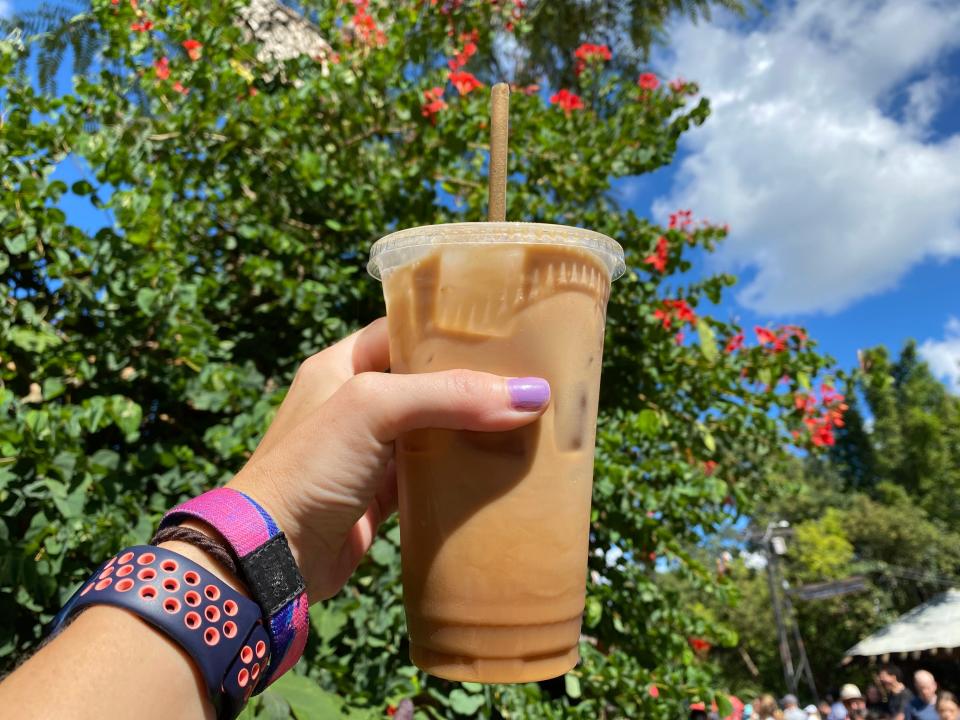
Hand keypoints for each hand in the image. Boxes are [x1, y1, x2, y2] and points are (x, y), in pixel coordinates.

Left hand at [227, 317, 550, 599]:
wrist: (272, 557)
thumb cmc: (310, 467)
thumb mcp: (374, 409)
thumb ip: (449, 394)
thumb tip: (531, 395)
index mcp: (342, 364)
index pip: (405, 330)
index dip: (451, 329)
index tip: (506, 331)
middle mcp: (356, 403)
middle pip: (428, 381)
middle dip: (475, 381)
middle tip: (531, 377)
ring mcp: (370, 451)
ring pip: (435, 429)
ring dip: (475, 429)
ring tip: (530, 419)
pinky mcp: (382, 495)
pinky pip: (433, 475)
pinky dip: (464, 473)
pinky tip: (503, 469)